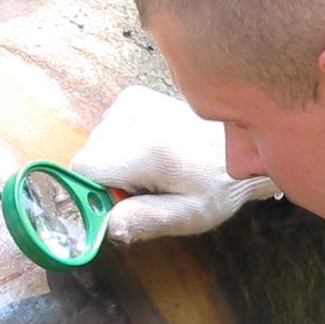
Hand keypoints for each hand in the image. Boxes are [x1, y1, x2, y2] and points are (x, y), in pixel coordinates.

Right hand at [69, 85, 279, 244]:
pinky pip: (107, 129)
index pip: (83, 170)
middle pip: (89, 159)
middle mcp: (137, 117)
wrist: (241, 145)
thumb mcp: (188, 215)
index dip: (93, 194)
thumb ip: (145, 220)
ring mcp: (134, 102)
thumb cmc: (218, 184)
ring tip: (156, 169)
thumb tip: (105, 226)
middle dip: (109, 181)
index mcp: (149, 150)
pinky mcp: (134, 97)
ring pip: (96, 144)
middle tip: (148, 188)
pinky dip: (122, 145)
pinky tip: (153, 151)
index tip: (121, 203)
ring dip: (117, 163)